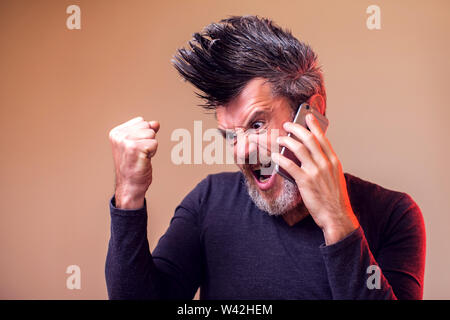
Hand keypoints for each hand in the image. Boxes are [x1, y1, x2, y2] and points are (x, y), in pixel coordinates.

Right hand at [108, 117, 159, 208]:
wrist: (130, 186)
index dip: (144, 136)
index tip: (136, 149)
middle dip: (148, 140)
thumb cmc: (134, 167)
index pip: (141, 122)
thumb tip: (156, 123)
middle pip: (147, 126)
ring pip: (152, 134)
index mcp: (117, 132)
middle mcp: (119, 135)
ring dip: (151, 147)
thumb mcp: (137, 145)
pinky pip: (154, 143)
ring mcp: (125, 141)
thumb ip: (145, 132)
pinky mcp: (134, 148)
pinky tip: (143, 160)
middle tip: (139, 154)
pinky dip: (152, 152)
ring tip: (141, 157)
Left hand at [271, 113, 358, 244]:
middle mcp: (325, 163)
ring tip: (279, 139)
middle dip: (296, 129)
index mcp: (333, 161)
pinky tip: (274, 156)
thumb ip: (324, 165)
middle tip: (287, 125)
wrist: (337, 216)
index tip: (307, 116)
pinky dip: (280, 159)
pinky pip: (289, 165)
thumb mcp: (334, 177)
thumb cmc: (334, 199)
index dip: (313, 125)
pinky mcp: (305, 181)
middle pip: (309, 139)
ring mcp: (315, 171)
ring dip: (287, 141)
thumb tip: (310, 156)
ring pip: (298, 148)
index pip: (322, 138)